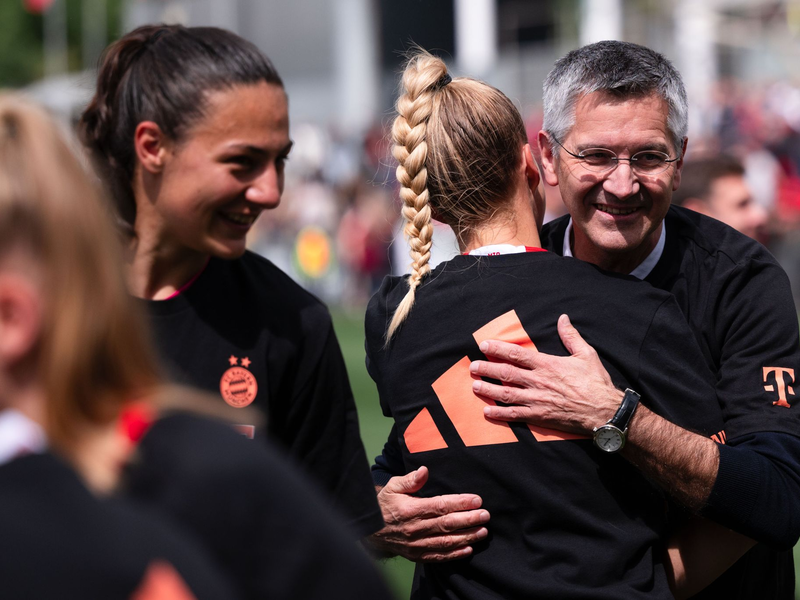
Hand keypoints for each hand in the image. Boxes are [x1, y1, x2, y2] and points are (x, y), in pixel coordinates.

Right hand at [366, 466, 489, 561]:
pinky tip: (468, 549)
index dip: (460, 503)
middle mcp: (415, 528)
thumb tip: (424, 470)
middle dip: (469, 520)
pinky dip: (454, 554)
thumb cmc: (385, 504)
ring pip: (446, 541)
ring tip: (483, 531)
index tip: (476, 500)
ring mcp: (416, 544)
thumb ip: (410, 479)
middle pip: (447, 524)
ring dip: (467, 537)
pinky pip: (438, 556)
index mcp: (411, 509)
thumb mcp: (393, 487)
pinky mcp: (417, 555)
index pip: (440, 505)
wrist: (370, 529)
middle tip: (485, 515)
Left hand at [470, 314, 621, 434]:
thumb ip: (571, 336)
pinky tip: (487, 411)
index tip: (484, 346)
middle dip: (487, 369)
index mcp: (547, 364)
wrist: (604, 411)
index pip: (516, 354)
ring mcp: (536, 400)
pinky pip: (515, 414)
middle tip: (473, 367)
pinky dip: (499, 413)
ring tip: (475, 386)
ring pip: (506, 393)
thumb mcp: (586, 354)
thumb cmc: (596, 382)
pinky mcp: (539, 416)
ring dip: (488, 389)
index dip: (498, 349)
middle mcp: (538, 381)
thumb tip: (563, 318)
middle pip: (506, 373)